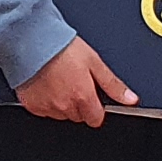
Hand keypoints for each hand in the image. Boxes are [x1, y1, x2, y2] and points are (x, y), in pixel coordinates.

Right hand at [15, 36, 135, 127]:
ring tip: (59, 80)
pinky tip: (47, 84)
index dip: (96, 108)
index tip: (92, 98)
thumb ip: (113, 84)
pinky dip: (47, 101)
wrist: (31, 40)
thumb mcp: (94, 61)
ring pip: (61, 114)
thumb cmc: (60, 46)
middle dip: (79, 103)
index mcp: (83, 96)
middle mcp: (65, 106)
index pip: (96, 119)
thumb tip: (130, 99)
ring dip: (63, 103)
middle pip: (78, 116)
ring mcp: (47, 107)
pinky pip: (44, 111)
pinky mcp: (32, 105)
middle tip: (74, 82)